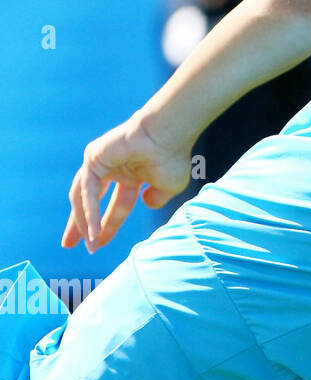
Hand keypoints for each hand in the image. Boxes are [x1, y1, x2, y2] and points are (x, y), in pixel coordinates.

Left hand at [62, 113, 192, 252]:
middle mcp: (113, 169)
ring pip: (83, 197)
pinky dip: (90, 211)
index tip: (99, 244)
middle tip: (69, 245)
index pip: (117, 205)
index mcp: (131, 176)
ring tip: (85, 243)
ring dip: (82, 221)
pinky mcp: (93, 158)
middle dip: (80, 223)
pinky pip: (87, 191)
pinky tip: (93, 229)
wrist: (167, 134)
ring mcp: (100, 162)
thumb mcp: (168, 187)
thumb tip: (146, 203)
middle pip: (89, 201)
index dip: (108, 225)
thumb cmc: (172, 157)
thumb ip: (157, 199)